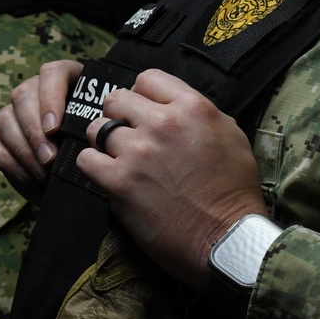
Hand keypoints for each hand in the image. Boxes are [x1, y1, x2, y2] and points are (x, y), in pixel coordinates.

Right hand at [0, 59, 82, 198]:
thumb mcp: (101, 132)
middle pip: (23, 95)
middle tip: (49, 158)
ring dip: (22, 148)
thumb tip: (93, 126)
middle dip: (34, 131)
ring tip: (42, 171)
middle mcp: (36, 90)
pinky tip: (27, 175)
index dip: (50, 98)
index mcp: (66, 79)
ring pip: (5, 117)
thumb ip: (96, 123)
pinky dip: (6, 159)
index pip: (52, 73)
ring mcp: (14, 112)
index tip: (54, 128)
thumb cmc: (95, 149)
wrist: (77, 178)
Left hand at [80, 68, 267, 290]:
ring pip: (97, 128)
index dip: (142, 94)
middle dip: (119, 114)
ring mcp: (138, 152)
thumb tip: (173, 104)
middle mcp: (162, 123)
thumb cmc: (234, 190)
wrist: (226, 239)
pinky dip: (92, 165)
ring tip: (117, 156)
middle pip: (117, 98)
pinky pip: (86, 159)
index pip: (148, 79)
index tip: (143, 111)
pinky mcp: (120, 183)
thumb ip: (199, 112)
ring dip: (104, 141)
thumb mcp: (230, 134)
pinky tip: (106, 174)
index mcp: (191, 107)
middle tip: (127, 134)